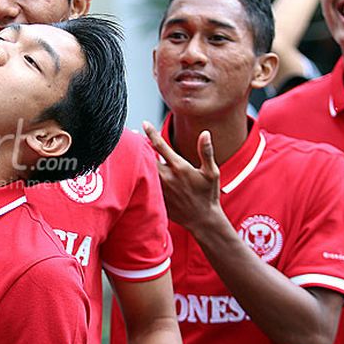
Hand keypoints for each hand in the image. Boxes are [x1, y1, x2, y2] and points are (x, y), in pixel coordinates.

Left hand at [143, 121, 222, 235]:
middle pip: (145, 156)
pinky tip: (133, 170)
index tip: (144, 123)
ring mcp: (159, 188)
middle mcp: (166, 177)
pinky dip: (139, 175)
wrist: (202, 219)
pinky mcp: (156, 197)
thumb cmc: (208, 194)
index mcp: (179, 167)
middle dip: (139, 145)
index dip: (151, 133)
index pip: (160, 146)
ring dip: (138, 159)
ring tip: (131, 150)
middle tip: (132, 135)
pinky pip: (143, 184)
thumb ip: (206, 152)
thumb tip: (205, 133)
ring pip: (143, 169)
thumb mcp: (212, 173)